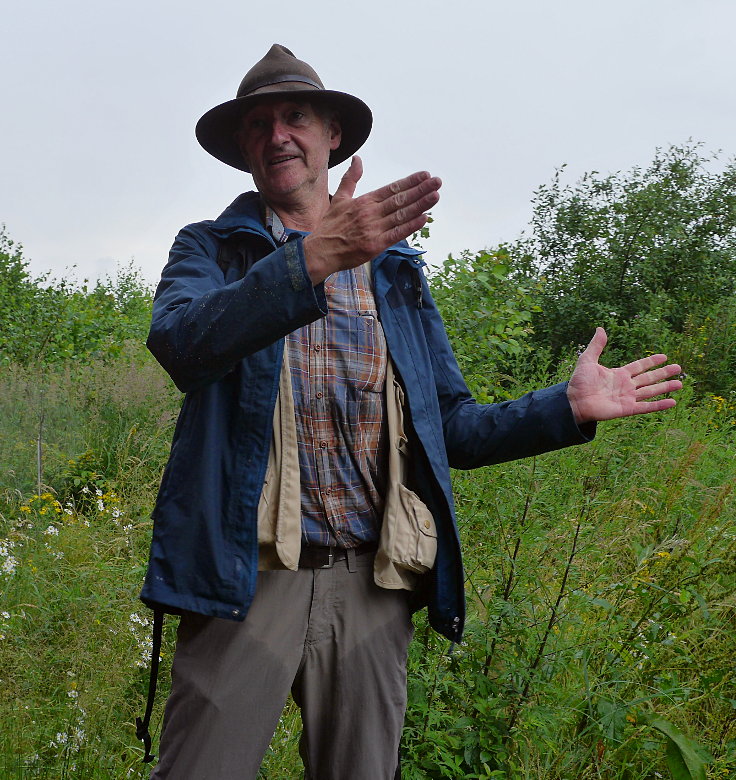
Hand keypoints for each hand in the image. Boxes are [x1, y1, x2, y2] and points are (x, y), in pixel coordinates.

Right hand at [303, 156, 440, 283]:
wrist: (320, 251)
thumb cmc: (330, 226)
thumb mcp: (339, 198)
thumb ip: (351, 179)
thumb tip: (357, 159)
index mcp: (364, 201)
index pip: (392, 188)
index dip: (410, 182)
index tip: (425, 176)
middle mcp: (370, 213)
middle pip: (400, 199)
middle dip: (420, 190)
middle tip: (437, 182)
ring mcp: (373, 229)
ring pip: (401, 215)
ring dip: (420, 205)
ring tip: (435, 196)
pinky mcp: (375, 245)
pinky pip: (396, 234)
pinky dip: (410, 226)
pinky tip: (423, 218)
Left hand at [566, 328, 682, 424]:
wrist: (574, 401)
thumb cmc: (579, 382)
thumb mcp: (587, 360)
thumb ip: (596, 346)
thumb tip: (600, 328)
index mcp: (618, 374)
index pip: (639, 366)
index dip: (651, 361)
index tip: (664, 356)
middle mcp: (626, 385)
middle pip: (649, 378)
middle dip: (663, 373)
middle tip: (678, 367)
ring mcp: (628, 397)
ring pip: (651, 391)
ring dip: (665, 388)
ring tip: (680, 383)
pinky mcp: (627, 409)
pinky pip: (646, 406)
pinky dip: (659, 405)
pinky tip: (673, 402)